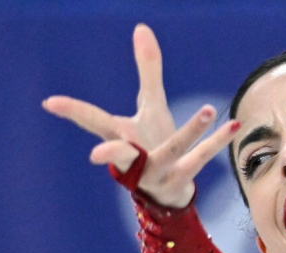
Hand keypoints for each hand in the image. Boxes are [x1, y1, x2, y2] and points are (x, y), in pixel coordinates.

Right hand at [41, 23, 239, 207]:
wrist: (169, 192)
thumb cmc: (152, 143)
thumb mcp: (150, 106)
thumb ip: (148, 70)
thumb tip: (141, 27)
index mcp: (120, 137)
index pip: (92, 121)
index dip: (72, 111)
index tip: (50, 103)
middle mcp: (134, 158)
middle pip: (118, 152)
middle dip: (109, 152)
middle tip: (98, 153)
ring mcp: (157, 172)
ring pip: (172, 151)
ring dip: (190, 131)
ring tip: (207, 109)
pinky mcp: (181, 180)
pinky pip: (201, 158)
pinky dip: (217, 141)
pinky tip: (234, 125)